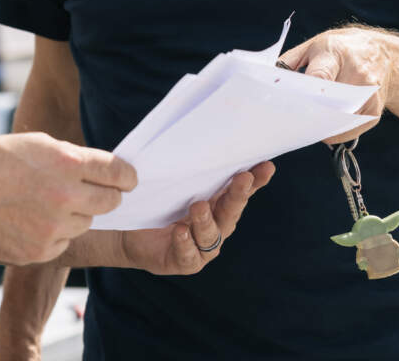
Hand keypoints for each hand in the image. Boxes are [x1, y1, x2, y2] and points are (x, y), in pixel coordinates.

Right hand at [0, 132, 136, 265]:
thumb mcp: (37, 144)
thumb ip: (73, 158)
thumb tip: (101, 172)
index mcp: (67, 163)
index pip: (118, 173)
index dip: (127, 177)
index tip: (129, 180)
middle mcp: (65, 197)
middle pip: (110, 203)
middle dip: (104, 196)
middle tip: (90, 192)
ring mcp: (51, 229)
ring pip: (85, 224)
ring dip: (74, 215)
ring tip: (42, 203)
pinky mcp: (37, 253)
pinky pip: (62, 244)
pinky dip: (52, 235)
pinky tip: (27, 221)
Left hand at [119, 161, 275, 274]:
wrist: (131, 234)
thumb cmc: (160, 202)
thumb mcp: (175, 181)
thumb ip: (189, 168)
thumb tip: (197, 138)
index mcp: (219, 202)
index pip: (243, 190)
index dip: (257, 180)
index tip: (266, 165)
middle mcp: (217, 224)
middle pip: (231, 211)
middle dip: (238, 195)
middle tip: (242, 178)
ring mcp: (203, 245)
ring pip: (212, 235)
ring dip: (206, 221)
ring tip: (198, 206)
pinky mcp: (185, 261)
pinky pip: (189, 254)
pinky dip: (185, 243)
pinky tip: (180, 230)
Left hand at [280, 26, 391, 142]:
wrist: (383, 53)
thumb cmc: (342, 49)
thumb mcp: (314, 45)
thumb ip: (290, 62)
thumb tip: (270, 82)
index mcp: (336, 53)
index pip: (321, 77)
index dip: (304, 94)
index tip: (289, 103)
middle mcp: (357, 74)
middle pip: (329, 104)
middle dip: (309, 113)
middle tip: (291, 118)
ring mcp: (369, 95)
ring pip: (337, 122)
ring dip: (320, 125)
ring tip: (306, 120)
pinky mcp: (374, 111)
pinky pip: (347, 130)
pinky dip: (333, 130)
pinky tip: (325, 121)